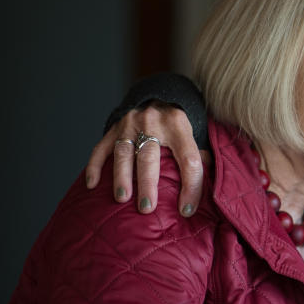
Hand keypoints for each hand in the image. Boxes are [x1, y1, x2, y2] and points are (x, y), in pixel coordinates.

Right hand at [85, 104, 206, 215]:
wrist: (158, 93)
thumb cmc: (179, 123)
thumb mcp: (194, 133)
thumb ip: (200, 156)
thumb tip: (211, 186)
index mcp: (179, 125)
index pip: (189, 159)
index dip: (191, 186)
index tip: (187, 210)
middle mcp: (153, 121)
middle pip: (150, 156)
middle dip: (148, 184)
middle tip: (147, 208)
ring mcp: (130, 123)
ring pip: (124, 152)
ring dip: (122, 177)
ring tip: (122, 199)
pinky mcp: (114, 126)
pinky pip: (101, 147)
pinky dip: (95, 166)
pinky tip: (92, 184)